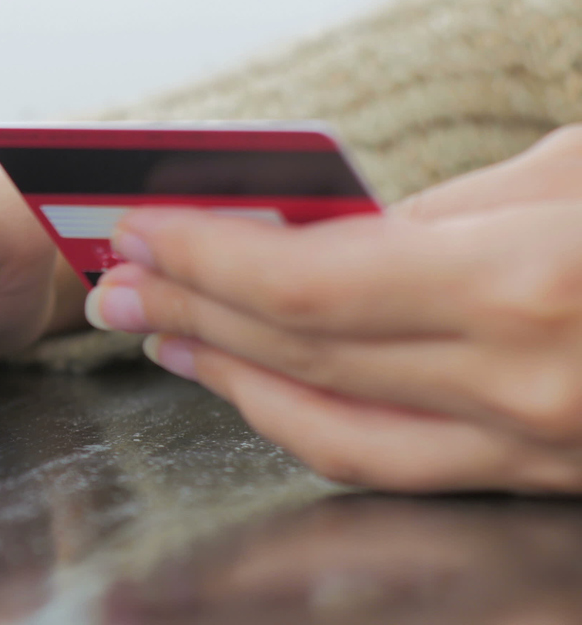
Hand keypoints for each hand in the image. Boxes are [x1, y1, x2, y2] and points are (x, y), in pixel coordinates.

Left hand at [85, 124, 581, 492]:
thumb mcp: (576, 175)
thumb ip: (445, 206)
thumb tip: (325, 230)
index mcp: (520, 285)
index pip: (307, 282)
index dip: (205, 258)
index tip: (136, 230)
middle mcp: (515, 383)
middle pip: (299, 351)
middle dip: (189, 308)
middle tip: (114, 285)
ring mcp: (527, 446)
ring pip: (330, 426)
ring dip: (228, 377)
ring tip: (160, 334)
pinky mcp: (535, 475)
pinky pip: (390, 464)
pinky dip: (302, 425)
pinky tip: (253, 388)